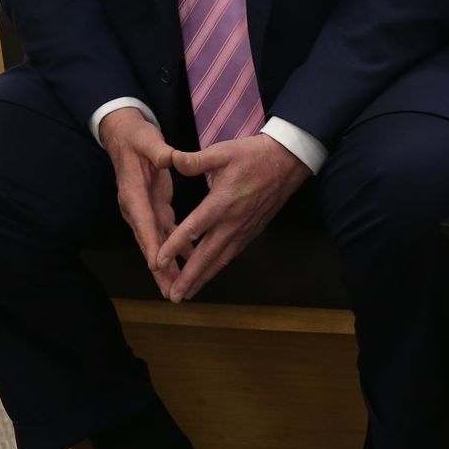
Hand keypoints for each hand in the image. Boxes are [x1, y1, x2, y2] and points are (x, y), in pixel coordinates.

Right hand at [97, 107, 180, 296]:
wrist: (124, 135)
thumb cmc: (136, 137)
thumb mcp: (147, 139)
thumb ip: (159, 150)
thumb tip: (169, 158)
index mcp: (133, 192)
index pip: (143, 221)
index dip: (150, 244)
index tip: (157, 266)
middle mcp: (135, 206)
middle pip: (147, 242)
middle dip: (158, 268)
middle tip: (169, 291)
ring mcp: (143, 209)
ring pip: (156, 243)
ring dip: (167, 266)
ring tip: (179, 288)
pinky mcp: (153, 207)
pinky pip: (164, 234)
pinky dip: (176, 249)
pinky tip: (189, 262)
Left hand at [156, 134, 311, 301]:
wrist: (288, 161)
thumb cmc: (253, 155)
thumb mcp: (222, 152)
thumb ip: (195, 160)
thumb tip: (170, 159)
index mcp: (221, 202)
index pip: (193, 229)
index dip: (174, 247)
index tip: (159, 263)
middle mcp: (232, 222)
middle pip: (207, 255)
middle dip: (189, 277)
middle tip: (173, 296)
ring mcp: (244, 229)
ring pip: (221, 259)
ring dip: (203, 277)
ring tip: (187, 293)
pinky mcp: (252, 231)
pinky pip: (232, 253)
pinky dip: (218, 266)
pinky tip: (208, 273)